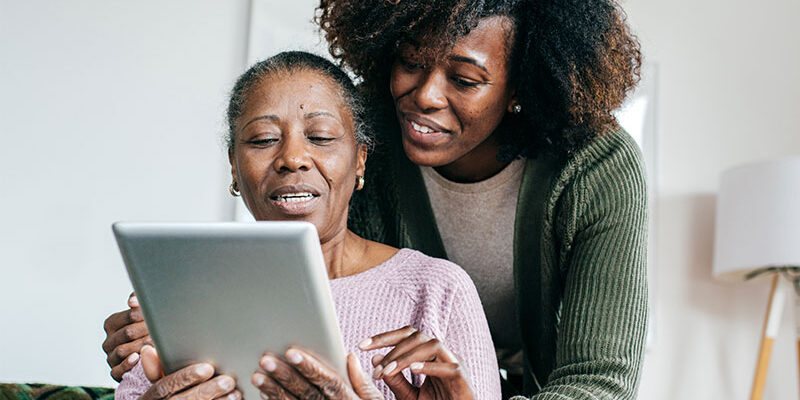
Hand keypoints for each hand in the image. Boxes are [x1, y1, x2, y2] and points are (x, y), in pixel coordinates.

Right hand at [103, 292, 152, 380]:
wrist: (149, 354)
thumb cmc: (146, 329)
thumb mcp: (142, 314)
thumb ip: (138, 301)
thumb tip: (132, 301)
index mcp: (112, 323)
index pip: (129, 316)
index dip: (145, 315)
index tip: (157, 315)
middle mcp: (109, 340)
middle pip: (127, 333)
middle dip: (146, 330)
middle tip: (161, 330)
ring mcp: (111, 357)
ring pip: (122, 350)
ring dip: (141, 346)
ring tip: (155, 343)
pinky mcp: (115, 371)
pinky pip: (117, 370)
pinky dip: (127, 364)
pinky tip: (137, 358)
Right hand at [138, 345, 240, 399]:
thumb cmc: (166, 398)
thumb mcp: (157, 387)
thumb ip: (156, 370)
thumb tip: (147, 349)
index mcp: (150, 398)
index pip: (164, 386)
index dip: (185, 377)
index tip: (207, 368)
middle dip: (206, 391)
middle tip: (228, 381)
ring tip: (235, 394)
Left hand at [252, 347, 382, 399]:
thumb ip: (362, 382)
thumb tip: (350, 357)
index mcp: (346, 399)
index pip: (327, 381)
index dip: (309, 367)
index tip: (291, 353)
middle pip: (305, 392)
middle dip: (285, 376)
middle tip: (265, 360)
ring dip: (274, 390)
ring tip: (257, 376)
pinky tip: (264, 393)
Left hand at [361, 326, 474, 399]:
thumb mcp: (409, 395)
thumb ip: (394, 379)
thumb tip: (375, 358)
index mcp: (430, 355)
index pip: (407, 335)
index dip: (384, 337)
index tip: (361, 345)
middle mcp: (443, 355)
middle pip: (418, 336)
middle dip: (393, 349)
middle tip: (376, 370)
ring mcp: (455, 364)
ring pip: (433, 345)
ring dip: (407, 357)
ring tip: (388, 372)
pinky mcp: (463, 379)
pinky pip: (449, 367)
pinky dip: (430, 366)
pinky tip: (413, 370)